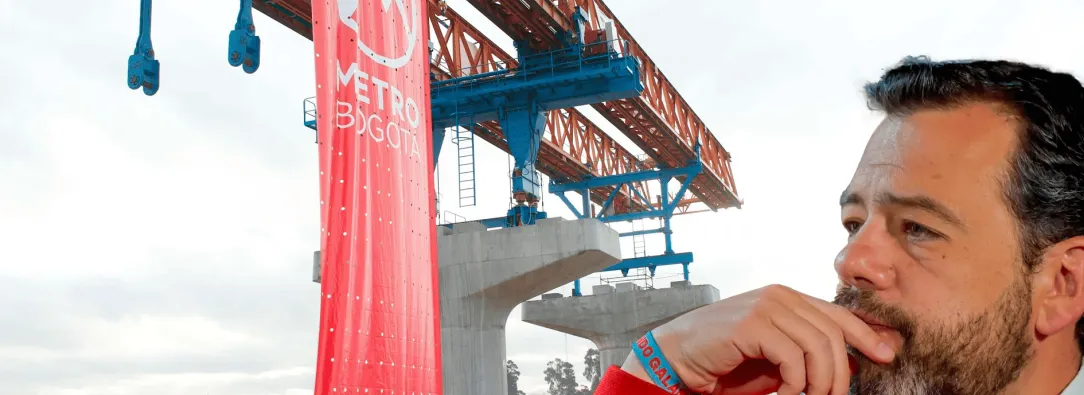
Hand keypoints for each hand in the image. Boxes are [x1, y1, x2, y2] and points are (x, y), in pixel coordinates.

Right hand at [620, 284, 895, 394]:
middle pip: (833, 333)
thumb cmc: (723, 360)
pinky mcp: (753, 322)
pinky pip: (793, 358)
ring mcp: (766, 305)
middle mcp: (780, 296)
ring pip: (818, 346)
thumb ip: (804, 352)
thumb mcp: (774, 356)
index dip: (866, 333)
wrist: (676, 356)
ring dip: (818, 383)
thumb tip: (849, 363)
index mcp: (787, 298)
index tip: (885, 354)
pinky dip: (794, 385)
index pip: (838, 312)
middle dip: (840, 373)